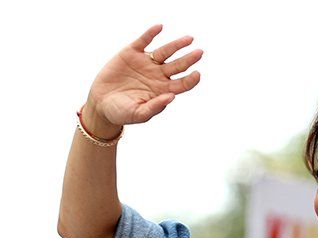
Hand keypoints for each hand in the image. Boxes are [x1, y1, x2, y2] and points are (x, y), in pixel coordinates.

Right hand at [81, 25, 202, 138]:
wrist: (101, 103)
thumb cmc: (122, 112)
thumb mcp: (139, 114)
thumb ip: (155, 107)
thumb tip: (171, 97)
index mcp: (164, 89)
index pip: (183, 83)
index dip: (191, 79)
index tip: (197, 74)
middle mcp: (158, 75)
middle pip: (178, 65)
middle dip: (189, 59)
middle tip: (200, 53)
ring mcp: (146, 63)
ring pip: (165, 52)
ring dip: (177, 45)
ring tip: (190, 39)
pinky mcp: (131, 54)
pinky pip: (143, 41)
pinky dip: (151, 34)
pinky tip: (159, 27)